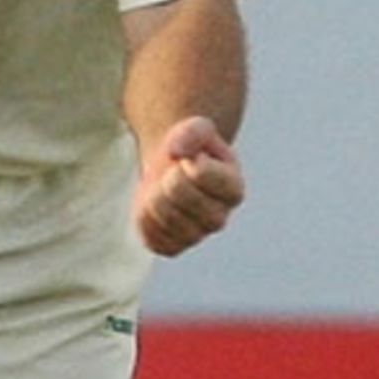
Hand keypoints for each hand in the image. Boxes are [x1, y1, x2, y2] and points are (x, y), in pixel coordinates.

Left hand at [133, 115, 244, 256]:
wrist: (172, 171)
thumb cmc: (190, 150)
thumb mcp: (197, 130)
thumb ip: (192, 133)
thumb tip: (175, 152)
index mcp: (233, 189)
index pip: (201, 172)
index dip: (187, 160)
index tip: (190, 160)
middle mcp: (219, 219)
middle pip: (177, 191)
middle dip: (167, 175)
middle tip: (173, 174)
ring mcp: (196, 237)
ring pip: (161, 214)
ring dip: (153, 195)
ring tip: (162, 190)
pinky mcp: (172, 248)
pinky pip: (150, 235)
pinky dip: (144, 216)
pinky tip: (155, 208)